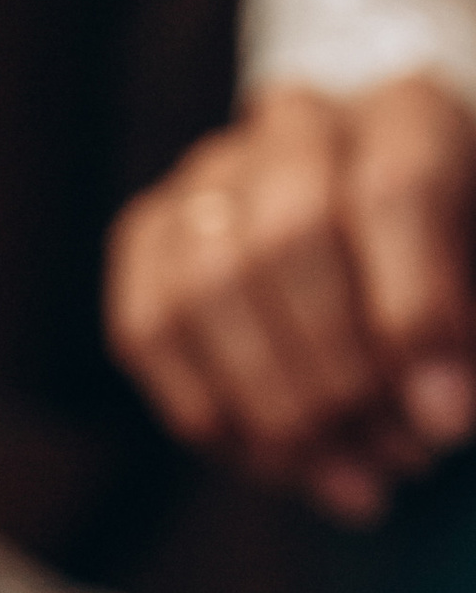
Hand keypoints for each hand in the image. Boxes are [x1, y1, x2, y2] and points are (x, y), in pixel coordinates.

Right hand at [107, 75, 475, 518]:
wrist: (398, 247)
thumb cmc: (462, 270)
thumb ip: (466, 341)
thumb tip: (435, 413)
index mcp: (409, 115)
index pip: (394, 187)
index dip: (414, 310)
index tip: (446, 421)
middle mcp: (299, 126)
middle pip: (287, 236)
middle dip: (340, 372)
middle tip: (398, 456)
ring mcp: (212, 173)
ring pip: (205, 284)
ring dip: (274, 407)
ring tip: (347, 477)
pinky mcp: (154, 232)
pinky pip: (148, 325)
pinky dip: (206, 409)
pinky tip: (274, 462)